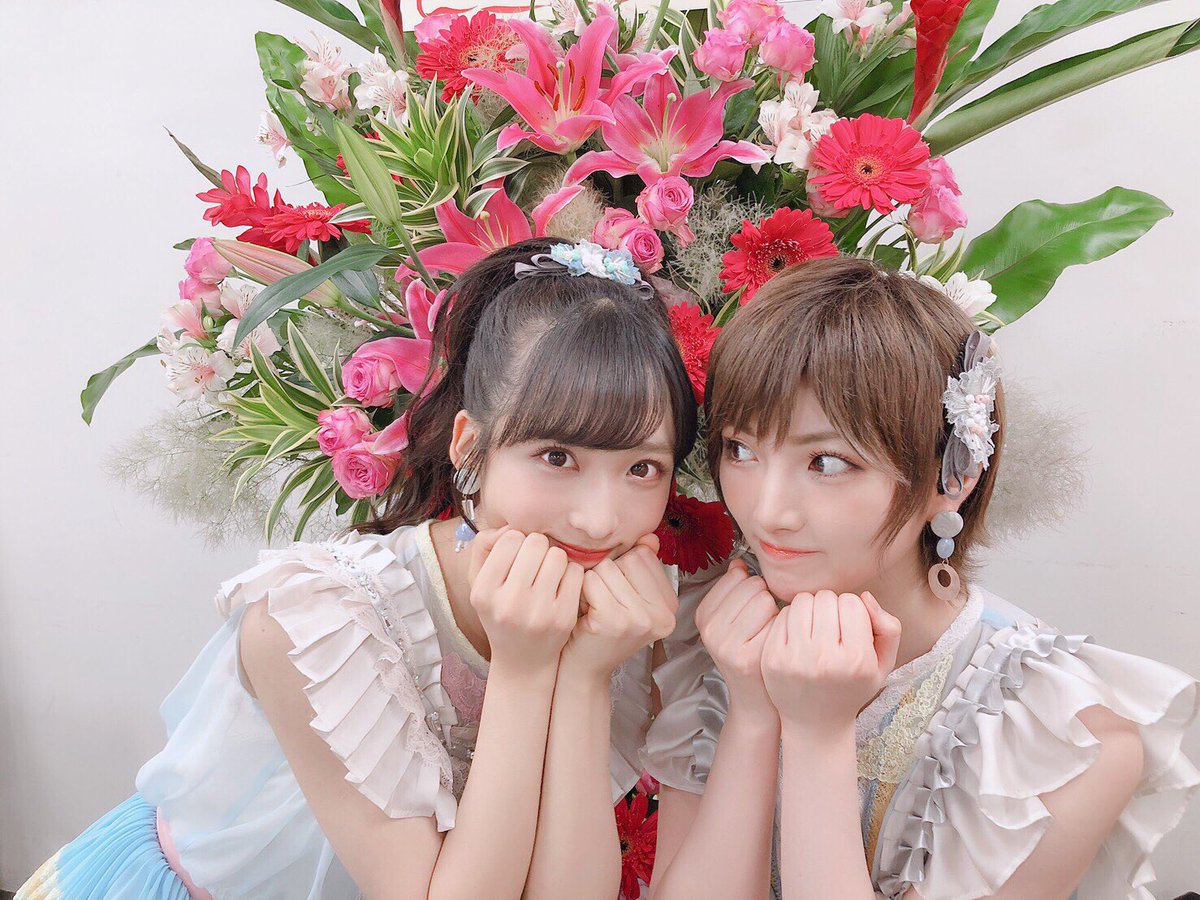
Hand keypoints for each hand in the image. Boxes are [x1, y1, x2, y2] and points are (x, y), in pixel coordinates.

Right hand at [468, 527, 581, 673]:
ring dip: (555, 559)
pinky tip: (561, 586)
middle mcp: (509, 603)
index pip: (510, 538)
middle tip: (535, 563)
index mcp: (483, 591)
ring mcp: (538, 612)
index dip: (517, 541)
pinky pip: (576, 573)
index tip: (516, 557)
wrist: (522, 660)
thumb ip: (485, 545)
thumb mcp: (479, 582)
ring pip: (558, 556)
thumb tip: (510, 528)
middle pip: (536, 543)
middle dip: (538, 548)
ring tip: (547, 574)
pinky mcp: (563, 618)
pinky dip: (570, 574)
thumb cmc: (500, 611)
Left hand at [561, 534, 678, 680]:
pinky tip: (584, 613)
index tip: (617, 596)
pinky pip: (592, 581)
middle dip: (607, 574)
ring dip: (592, 583)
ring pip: (607, 568)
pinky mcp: (615, 620)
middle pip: (628, 559)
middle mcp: (663, 614)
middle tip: (603, 603)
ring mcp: (641, 618)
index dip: (621, 568)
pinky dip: (581, 592)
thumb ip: (641, 566)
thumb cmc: (600, 630)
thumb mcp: (626, 597)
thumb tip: (649, 538)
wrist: (583, 670)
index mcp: (670, 605)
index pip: (644, 556)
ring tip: (594, 609)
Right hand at [695, 559, 779, 718]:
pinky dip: (782, 629)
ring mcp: (726, 644)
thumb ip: (734, 590)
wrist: (757, 701)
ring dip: (775, 613)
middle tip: (761, 624)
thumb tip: (738, 564)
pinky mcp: (747, 657)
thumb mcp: (732, 622)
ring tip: (768, 633)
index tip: (749, 609)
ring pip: (765, 599)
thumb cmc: (750, 656)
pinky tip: (774, 645)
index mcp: (703, 615)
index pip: (736, 575)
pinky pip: (776, 620)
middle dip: (764, 599)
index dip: (752, 588)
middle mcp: (710, 629)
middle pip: (753, 584)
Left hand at [761, 590, 900, 733]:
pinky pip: (783, 615)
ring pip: (802, 601)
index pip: (852, 603)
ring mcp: (795, 659)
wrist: (816, 724)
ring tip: (815, 625)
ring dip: (811, 607)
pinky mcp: (772, 658)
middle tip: (831, 625)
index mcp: (857, 660)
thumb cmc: (852, 689)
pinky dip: (792, 618)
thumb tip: (865, 596)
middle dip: (831, 606)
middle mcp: (825, 659)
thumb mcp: (883, 665)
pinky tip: (799, 634)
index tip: (850, 626)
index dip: (853, 609)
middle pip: (826, 598)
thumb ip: (889, 628)